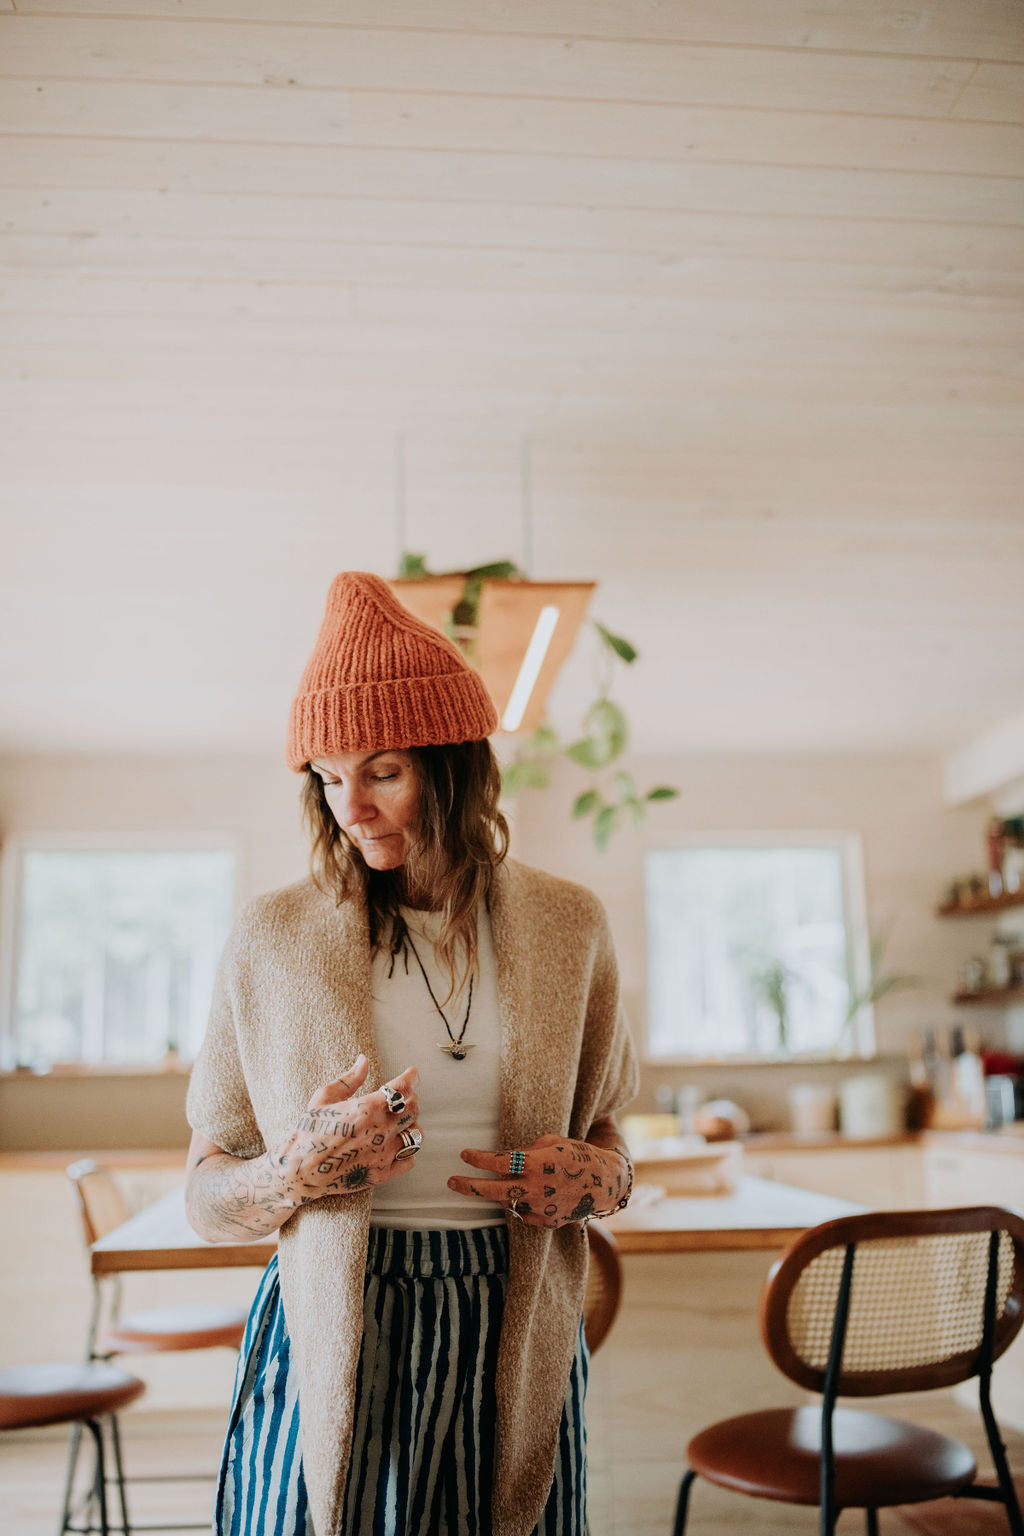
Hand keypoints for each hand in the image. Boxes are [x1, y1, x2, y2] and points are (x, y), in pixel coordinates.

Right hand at [273, 1056, 421, 1200]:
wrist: (298, 1170)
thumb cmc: (308, 1130)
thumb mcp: (324, 1097)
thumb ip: (350, 1078)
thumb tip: (364, 1059)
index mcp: (366, 1109)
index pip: (402, 1088)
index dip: (411, 1077)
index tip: (412, 1073)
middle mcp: (380, 1131)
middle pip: (413, 1108)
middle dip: (411, 1098)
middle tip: (402, 1097)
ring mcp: (382, 1155)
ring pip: (416, 1134)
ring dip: (411, 1124)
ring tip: (399, 1121)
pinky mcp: (381, 1174)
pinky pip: (409, 1160)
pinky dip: (407, 1151)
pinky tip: (395, 1144)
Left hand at [447, 1134, 629, 1228]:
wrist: (605, 1183)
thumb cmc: (578, 1155)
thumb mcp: (552, 1142)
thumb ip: (526, 1151)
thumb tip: (506, 1157)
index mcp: (537, 1164)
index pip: (499, 1162)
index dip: (478, 1159)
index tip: (464, 1155)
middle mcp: (535, 1188)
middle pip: (493, 1191)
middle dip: (469, 1187)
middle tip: (451, 1182)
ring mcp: (541, 1208)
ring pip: (507, 1203)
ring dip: (497, 1194)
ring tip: (489, 1186)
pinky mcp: (547, 1222)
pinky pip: (524, 1213)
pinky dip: (521, 1204)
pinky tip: (526, 1195)